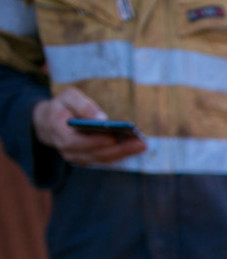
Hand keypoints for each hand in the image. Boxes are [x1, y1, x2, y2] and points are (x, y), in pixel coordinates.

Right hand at [32, 86, 146, 164]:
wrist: (51, 122)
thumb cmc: (62, 106)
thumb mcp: (68, 97)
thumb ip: (82, 105)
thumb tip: (101, 118)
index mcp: (58, 133)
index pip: (75, 143)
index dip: (94, 141)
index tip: (113, 136)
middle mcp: (68, 151)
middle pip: (95, 154)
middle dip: (119, 149)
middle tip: (140, 142)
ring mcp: (79, 158)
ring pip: (103, 159)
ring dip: (124, 153)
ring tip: (142, 144)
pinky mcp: (89, 159)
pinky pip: (107, 159)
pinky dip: (121, 154)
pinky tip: (136, 147)